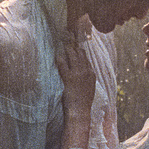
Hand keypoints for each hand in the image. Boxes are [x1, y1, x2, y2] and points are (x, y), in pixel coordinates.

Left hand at [55, 34, 95, 148]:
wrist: (80, 112)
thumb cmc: (82, 102)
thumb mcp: (88, 88)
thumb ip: (86, 77)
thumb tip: (82, 71)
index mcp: (91, 73)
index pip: (85, 56)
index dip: (80, 48)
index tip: (75, 41)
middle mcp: (86, 71)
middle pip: (80, 53)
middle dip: (74, 44)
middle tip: (68, 36)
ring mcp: (78, 74)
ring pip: (72, 56)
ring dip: (67, 48)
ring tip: (62, 41)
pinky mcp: (69, 78)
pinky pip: (63, 64)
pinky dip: (59, 58)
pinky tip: (56, 54)